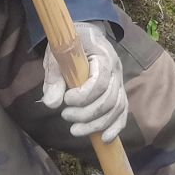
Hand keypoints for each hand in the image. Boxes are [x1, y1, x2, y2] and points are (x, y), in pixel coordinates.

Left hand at [40, 21, 126, 140]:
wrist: (86, 35)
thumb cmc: (70, 44)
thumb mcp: (56, 54)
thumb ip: (53, 77)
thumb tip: (51, 104)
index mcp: (103, 56)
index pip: (100, 82)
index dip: (83, 96)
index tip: (66, 99)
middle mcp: (116, 70)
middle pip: (109, 100)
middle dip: (86, 114)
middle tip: (65, 115)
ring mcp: (119, 82)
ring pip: (117, 109)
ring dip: (96, 124)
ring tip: (75, 130)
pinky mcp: (119, 93)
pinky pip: (123, 112)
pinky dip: (115, 127)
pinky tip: (104, 139)